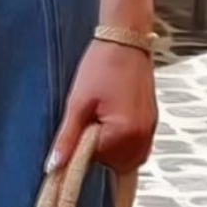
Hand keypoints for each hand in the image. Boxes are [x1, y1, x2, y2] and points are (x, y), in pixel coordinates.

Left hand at [47, 35, 157, 176]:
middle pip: (111, 164)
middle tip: (90, 116)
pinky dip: (121, 142)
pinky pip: (134, 148)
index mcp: (124, 133)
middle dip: (96, 147)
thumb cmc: (103, 65)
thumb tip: (54, 165)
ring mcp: (150, 132)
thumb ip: (68, 138)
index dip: (80, 144)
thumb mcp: (78, 102)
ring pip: (124, 160)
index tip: (78, 125)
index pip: (94, 160)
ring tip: (101, 116)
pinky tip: (111, 120)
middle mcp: (142, 138)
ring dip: (109, 147)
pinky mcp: (151, 126)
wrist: (126, 41)